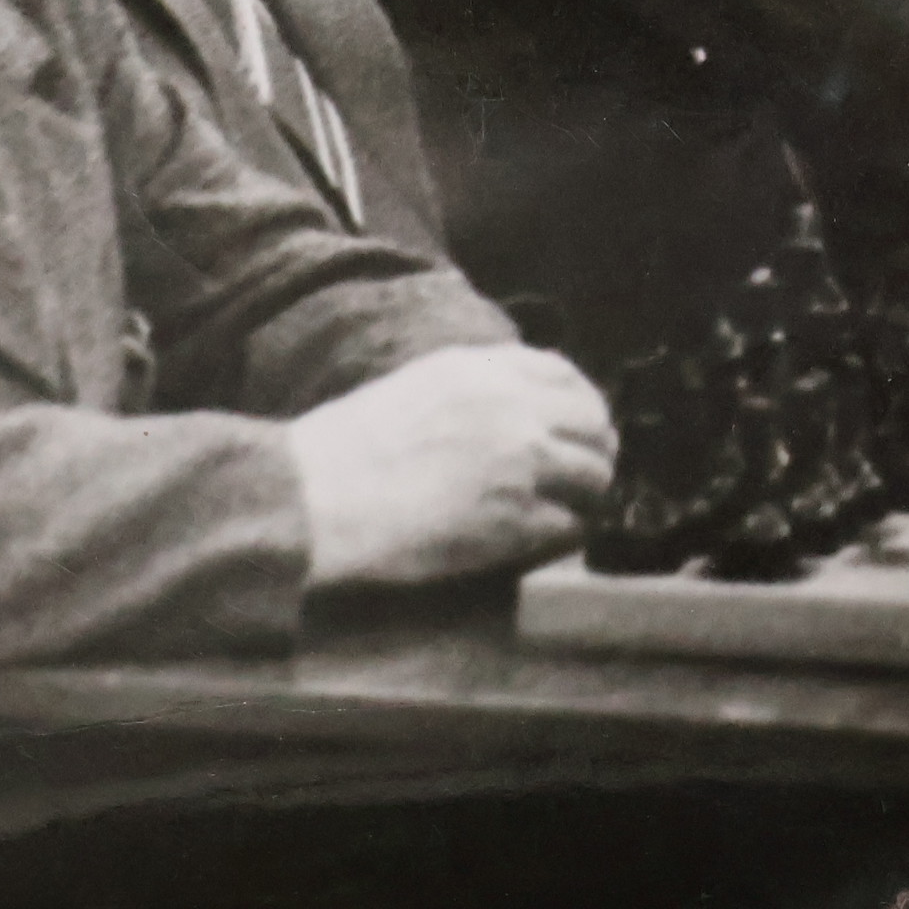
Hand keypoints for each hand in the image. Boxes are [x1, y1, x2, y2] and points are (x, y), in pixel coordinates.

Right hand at [287, 344, 615, 592]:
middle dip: (594, 452)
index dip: (583, 405)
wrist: (313, 500)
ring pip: (594, 476)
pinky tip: (543, 539)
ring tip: (564, 511)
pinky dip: (563, 534)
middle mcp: (511, 408)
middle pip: (595, 425)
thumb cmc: (345, 450)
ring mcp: (519, 463)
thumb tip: (520, 407)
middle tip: (581, 477)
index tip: (580, 427)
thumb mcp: (417, 386)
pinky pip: (569, 526)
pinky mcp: (515, 520)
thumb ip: (474, 387)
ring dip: (585, 496)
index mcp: (482, 370)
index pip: (567, 376)